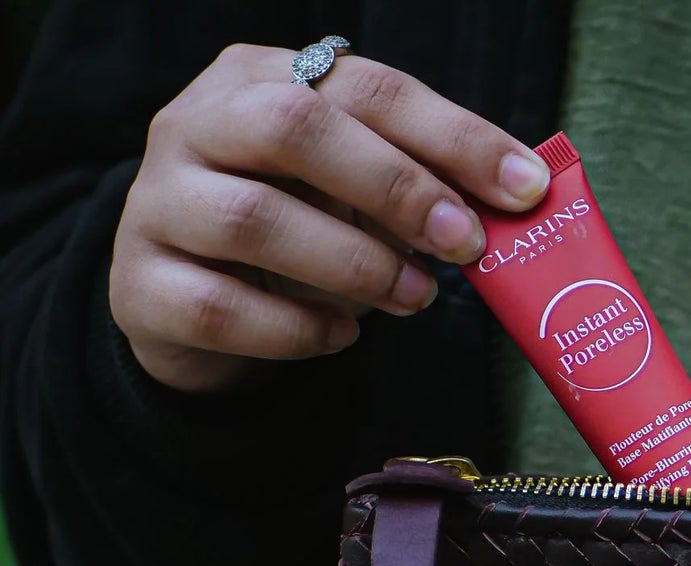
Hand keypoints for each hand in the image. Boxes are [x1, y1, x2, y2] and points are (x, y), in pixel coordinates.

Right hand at [111, 44, 549, 393]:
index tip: (524, 188)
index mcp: (259, 80)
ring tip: (417, 298)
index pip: (365, 87)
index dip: (452, 136)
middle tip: (465, 243)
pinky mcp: (142, 286)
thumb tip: (514, 204)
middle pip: (294, 130)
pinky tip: (344, 338)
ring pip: (255, 219)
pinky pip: (223, 308)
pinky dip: (298, 330)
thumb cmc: (293, 234)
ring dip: (355, 264)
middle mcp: (195, 123)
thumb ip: (418, 187)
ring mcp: (158, 203)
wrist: (185, 303)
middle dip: (396, 186)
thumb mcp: (353, 195)